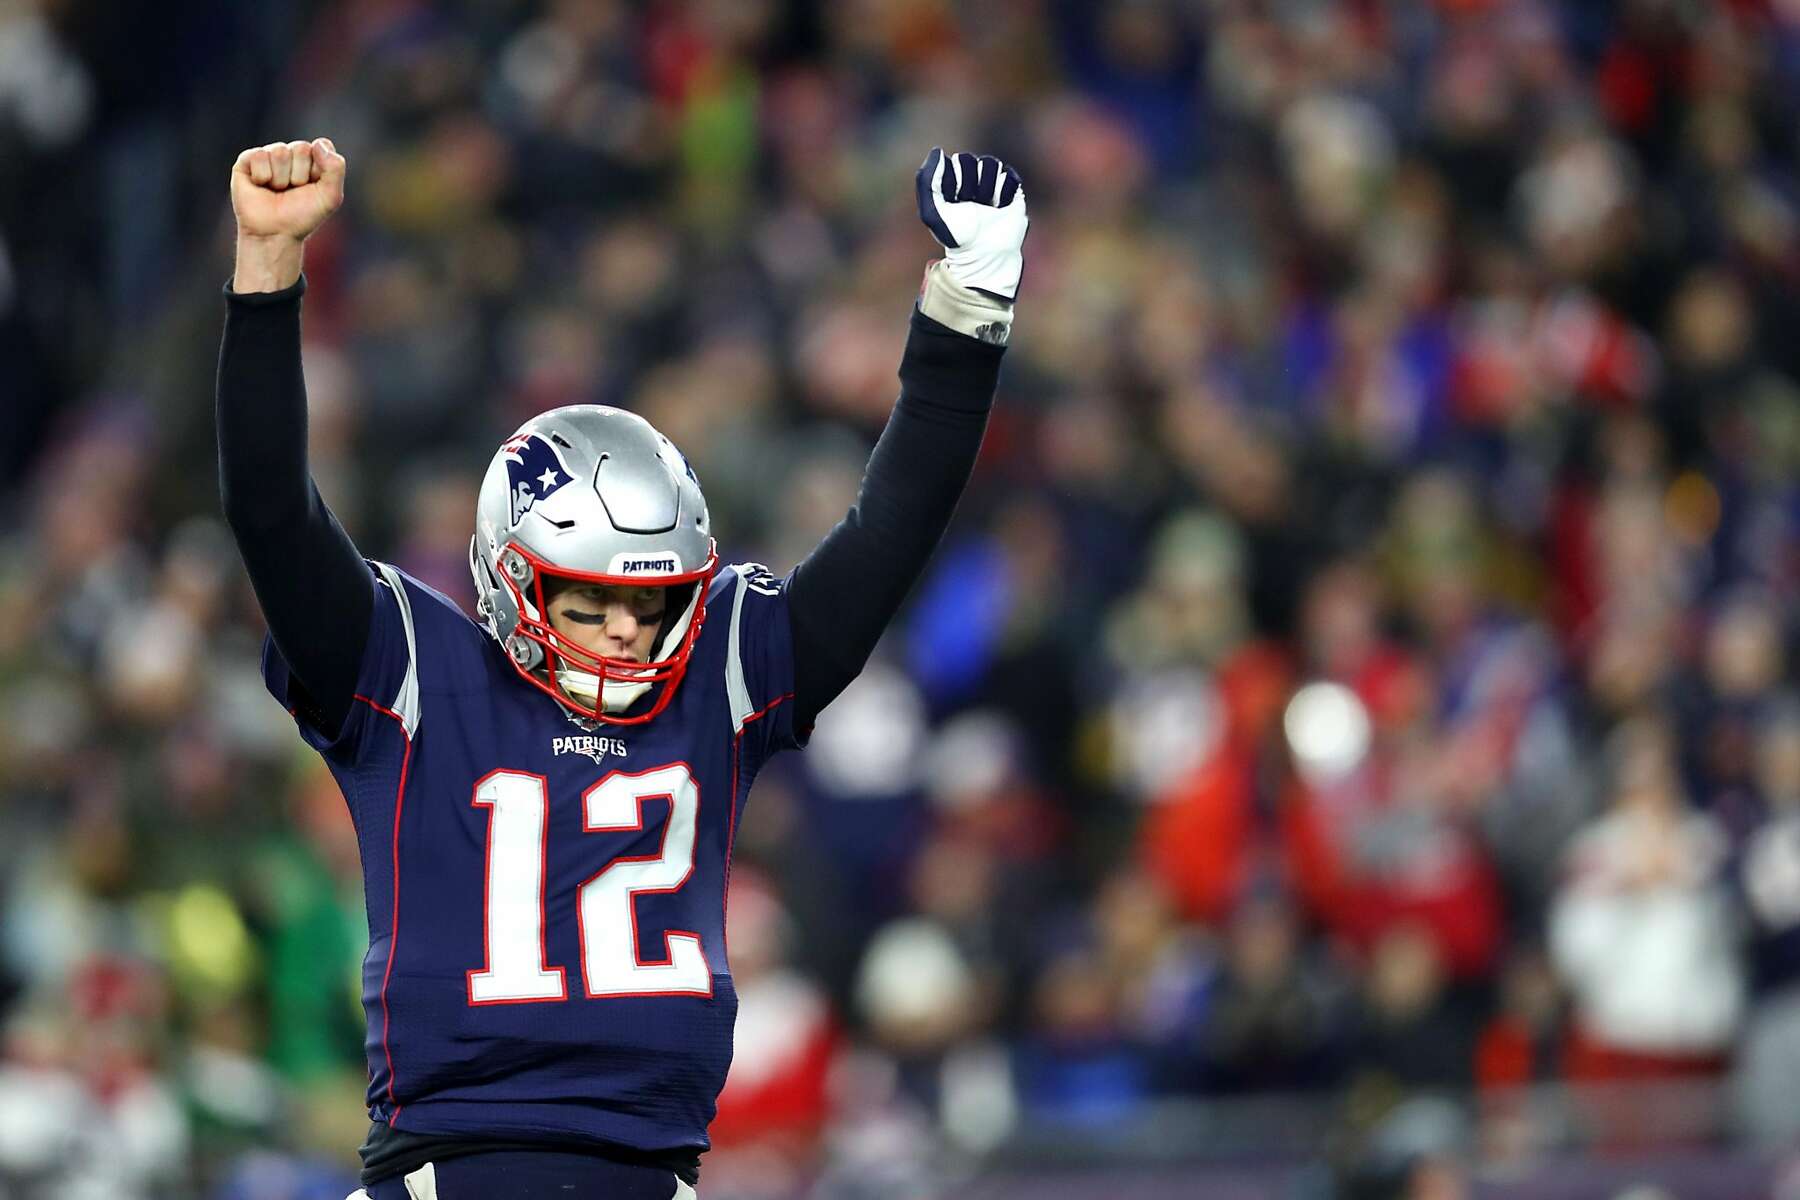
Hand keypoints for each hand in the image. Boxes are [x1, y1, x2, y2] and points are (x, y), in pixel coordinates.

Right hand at [230, 138, 345, 292]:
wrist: (275, 233)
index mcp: (313, 159)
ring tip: (277, 190)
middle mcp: (291, 154)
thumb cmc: (303, 215)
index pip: (321, 146)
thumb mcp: (330, 196)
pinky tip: (261, 186)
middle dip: (299, 175)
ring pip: (280, 151)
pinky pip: (259, 155)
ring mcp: (269, 155)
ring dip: (281, 178)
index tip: (313, 186)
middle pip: (301, 148)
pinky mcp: (247, 160)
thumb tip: (317, 144)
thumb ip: (335, 168)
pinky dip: (263, 176)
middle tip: (293, 191)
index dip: (318, 169)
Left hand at [915, 147, 1027, 301]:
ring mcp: (993, 183)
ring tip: (986, 206)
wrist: (985, 255)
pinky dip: (1003, 192)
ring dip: (986, 187)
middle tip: (969, 203)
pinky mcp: (1012, 191)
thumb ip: (927, 181)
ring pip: (990, 164)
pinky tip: (999, 206)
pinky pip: (1009, 176)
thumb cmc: (957, 237)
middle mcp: (973, 179)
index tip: (954, 200)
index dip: (955, 181)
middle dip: (968, 182)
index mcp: (953, 182)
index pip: (955, 162)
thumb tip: (938, 150)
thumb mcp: (932, 212)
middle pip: (971, 160)